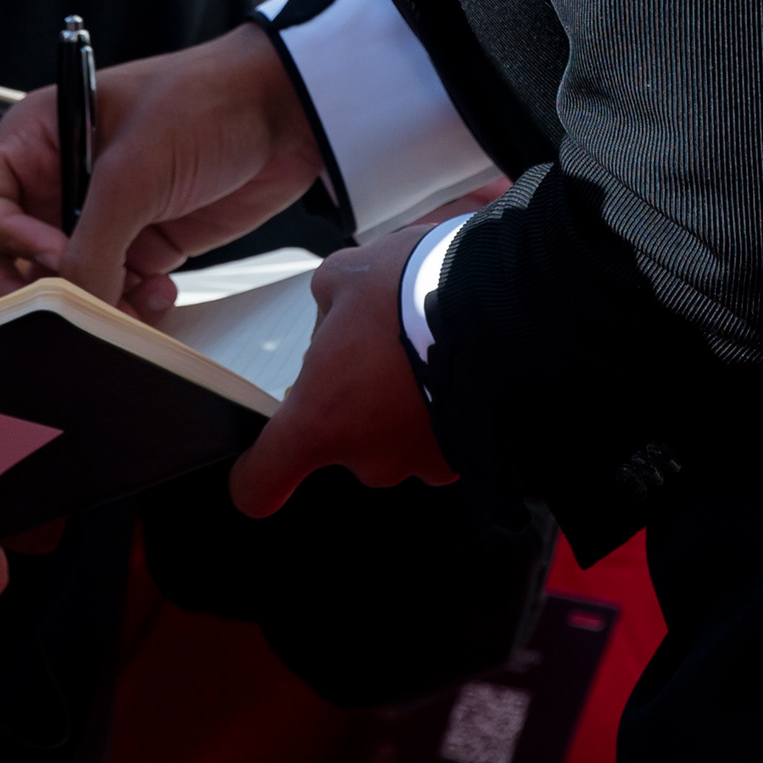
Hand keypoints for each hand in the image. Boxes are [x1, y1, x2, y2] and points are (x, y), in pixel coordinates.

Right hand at [0, 22, 323, 314]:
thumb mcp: (135, 170)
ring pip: (56, 286)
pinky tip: (160, 291)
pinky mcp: (138, 244)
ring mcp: (95, 216)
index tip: (53, 255)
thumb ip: (91, 244)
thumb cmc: (205, 105)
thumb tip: (67, 306)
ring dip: (87, 303)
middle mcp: (53, 180)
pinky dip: (127, 306)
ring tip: (130, 299)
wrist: (287, 112)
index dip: (1, 242)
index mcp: (34, 139)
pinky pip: (108, 294)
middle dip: (32, 288)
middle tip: (72, 304)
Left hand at [225, 226, 453, 515]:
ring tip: (425, 351)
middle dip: (353, 402)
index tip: (259, 471)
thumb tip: (331, 322)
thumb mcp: (343, 277)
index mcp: (319, 420)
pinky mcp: (467, 461)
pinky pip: (440, 439)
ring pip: (394, 440)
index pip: (259, 485)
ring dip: (402, 407)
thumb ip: (323, 310)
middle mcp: (368, 459)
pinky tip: (456, 367)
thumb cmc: (415, 290)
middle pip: (340, 444)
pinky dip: (442, 411)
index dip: (255, 479)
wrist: (507, 302)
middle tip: (377, 351)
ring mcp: (420, 465)